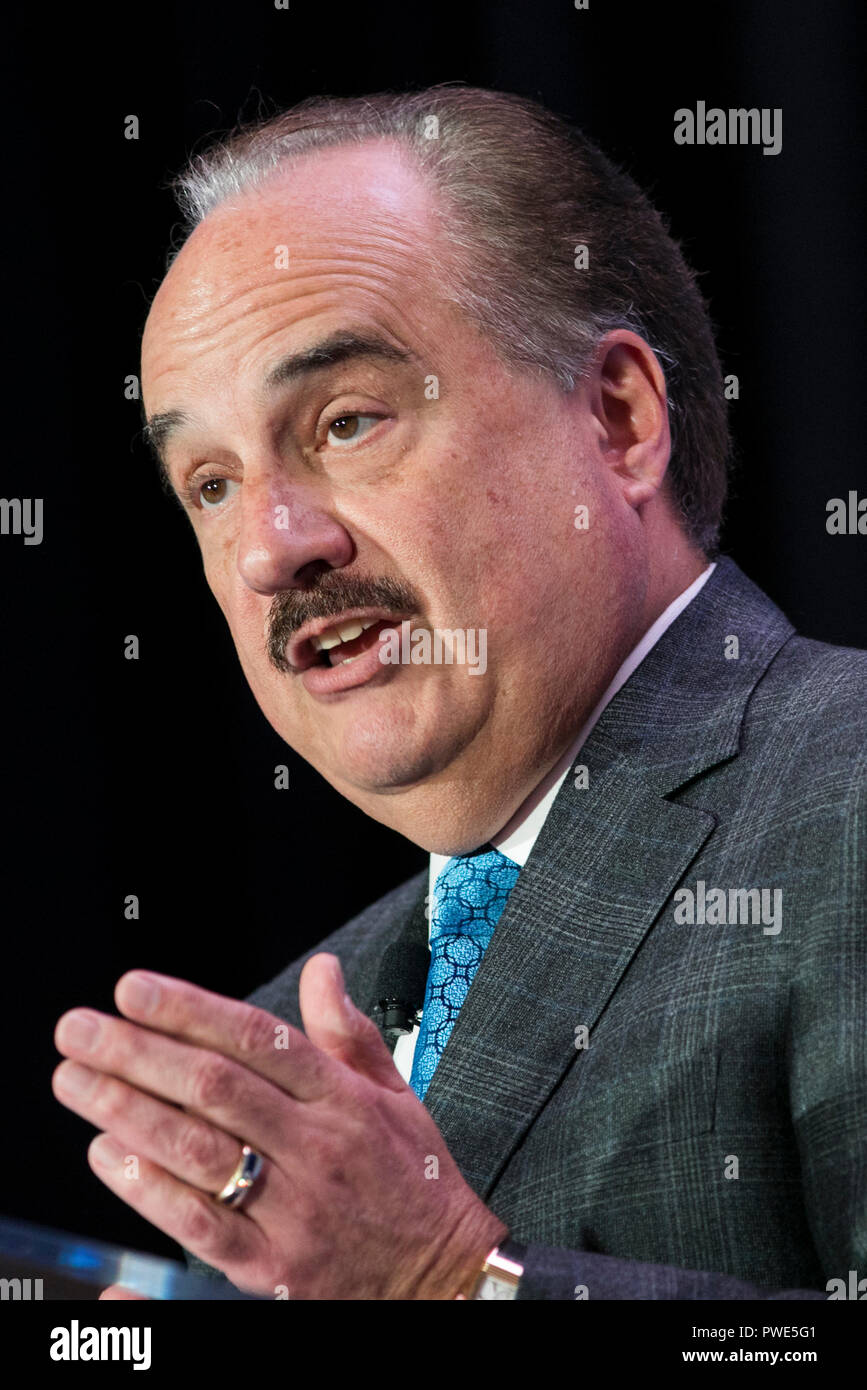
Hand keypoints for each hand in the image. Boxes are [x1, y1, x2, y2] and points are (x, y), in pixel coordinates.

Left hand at [53, 955, 506, 1298]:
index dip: (190, 1010)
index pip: (257, 1039)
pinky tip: (111, 1158)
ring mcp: (294, 1210)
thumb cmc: (415, 1180)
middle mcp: (317, 1148)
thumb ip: (349, 1031)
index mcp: (344, 1099)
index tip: (133, 989)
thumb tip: (322, 969)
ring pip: (200, 1154)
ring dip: (129, 1114)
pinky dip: (150, 1195)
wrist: (443, 1278)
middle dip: (138, 1054)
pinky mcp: (274, 1269)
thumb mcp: (396, 1094)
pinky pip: (202, 1229)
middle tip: (80, 1030)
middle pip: (216, 1090)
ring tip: (79, 1084)